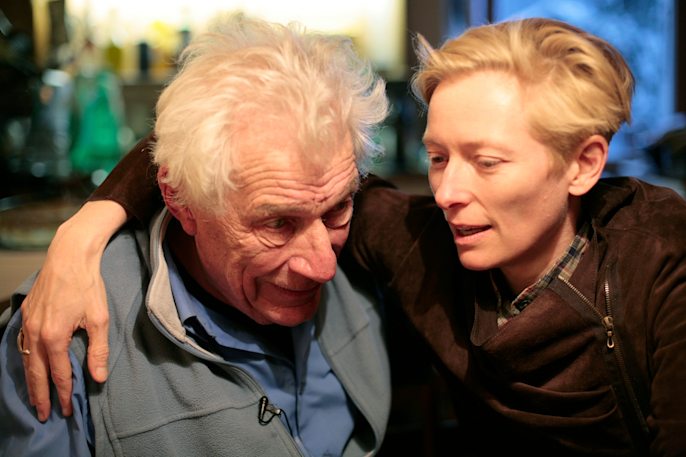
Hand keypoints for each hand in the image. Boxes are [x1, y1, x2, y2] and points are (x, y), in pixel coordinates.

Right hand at [20, 200, 127, 420]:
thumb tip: (99, 377)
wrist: (69, 257)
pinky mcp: (26, 315)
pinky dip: (26, 361)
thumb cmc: (87, 285)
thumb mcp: (100, 319)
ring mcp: (28, 324)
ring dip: (31, 382)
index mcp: (54, 337)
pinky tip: (30, 367)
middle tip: (44, 415)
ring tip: (36, 398)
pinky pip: (22, 345)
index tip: (68, 409)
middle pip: (36, 373)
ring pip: (26, 361)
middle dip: (41, 396)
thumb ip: (98, 350)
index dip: (63, 393)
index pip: (58, 374)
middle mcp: (36, 333)